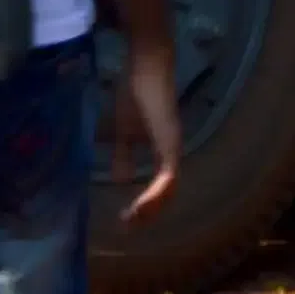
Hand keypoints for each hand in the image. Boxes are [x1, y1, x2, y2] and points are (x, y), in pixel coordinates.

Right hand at [115, 42, 187, 223]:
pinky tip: (141, 203)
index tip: (125, 219)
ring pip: (169, 188)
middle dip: (148, 213)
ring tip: (132, 219)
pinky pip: (167, 174)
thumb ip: (124, 154)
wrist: (145, 66)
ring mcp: (172, 147)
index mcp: (162, 152)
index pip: (159, 187)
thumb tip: (122, 181)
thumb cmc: (136, 93)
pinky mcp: (169, 140)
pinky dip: (156, 191)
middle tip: (127, 227)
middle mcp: (171, 153)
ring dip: (151, 207)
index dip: (145, 205)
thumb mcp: (124, 131)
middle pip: (166, 194)